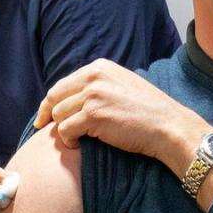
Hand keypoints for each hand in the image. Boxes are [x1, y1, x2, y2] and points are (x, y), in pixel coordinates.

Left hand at [35, 59, 205, 164]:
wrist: (168, 126)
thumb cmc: (149, 111)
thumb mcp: (122, 85)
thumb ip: (99, 86)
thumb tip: (74, 97)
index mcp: (99, 68)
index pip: (63, 84)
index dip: (51, 102)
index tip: (45, 114)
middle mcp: (94, 77)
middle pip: (55, 97)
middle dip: (46, 115)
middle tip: (43, 128)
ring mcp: (93, 95)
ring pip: (58, 115)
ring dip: (63, 130)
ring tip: (75, 139)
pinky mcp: (93, 115)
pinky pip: (65, 130)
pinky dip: (68, 140)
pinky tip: (78, 145)